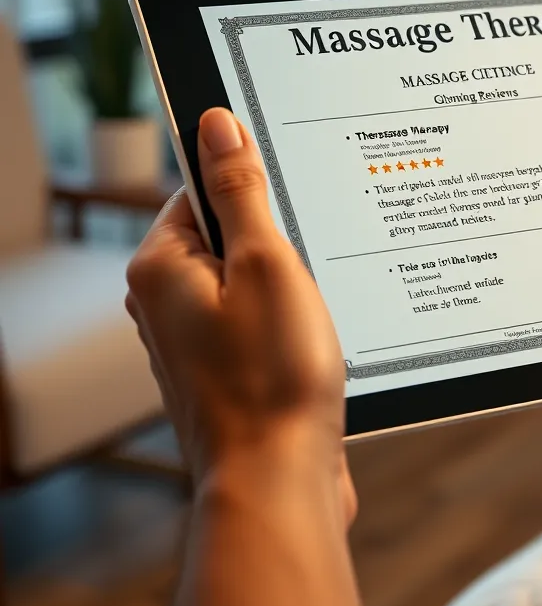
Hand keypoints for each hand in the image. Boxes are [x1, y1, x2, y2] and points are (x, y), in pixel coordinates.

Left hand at [126, 108, 354, 521]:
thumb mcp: (266, 263)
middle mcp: (166, 303)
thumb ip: (241, 190)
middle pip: (230, 235)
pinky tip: (316, 339)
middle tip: (314, 260)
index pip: (202, 189)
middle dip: (280, 240)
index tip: (295, 197)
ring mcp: (196, 341)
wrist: (280, 481)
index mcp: (161, 267)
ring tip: (316, 308)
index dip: (255, 187)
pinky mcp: (227, 370)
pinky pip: (260, 320)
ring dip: (291, 283)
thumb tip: (218, 125)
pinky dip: (290, 319)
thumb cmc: (272, 377)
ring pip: (252, 280)